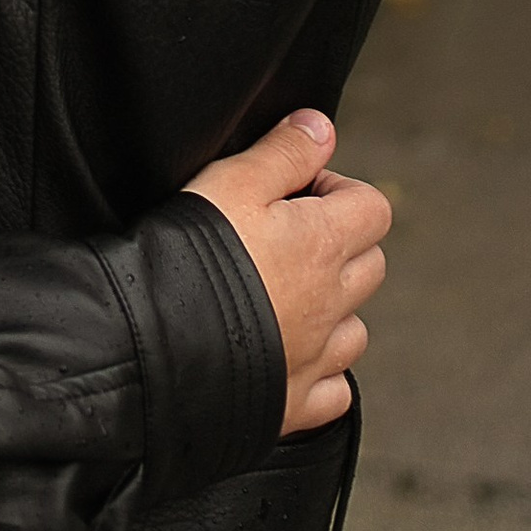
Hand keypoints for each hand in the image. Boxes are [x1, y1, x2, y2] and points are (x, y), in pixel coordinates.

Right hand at [185, 109, 389, 438]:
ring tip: (283, 296)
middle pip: (370, 265)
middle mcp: (332, 303)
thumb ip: (283, 152)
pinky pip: (334, 390)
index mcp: (324, 244)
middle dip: (339, 245)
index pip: (371, 207)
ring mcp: (316, 357)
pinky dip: (320, 372)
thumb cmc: (191, 256)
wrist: (158, 345)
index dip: (336, 190)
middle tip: (287, 237)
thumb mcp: (232, 180)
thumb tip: (321, 128)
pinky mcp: (295, 402)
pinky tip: (287, 355)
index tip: (294, 192)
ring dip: (332, 310)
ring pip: (355, 329)